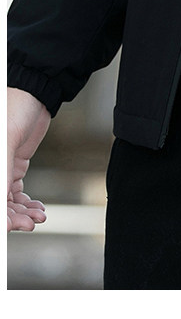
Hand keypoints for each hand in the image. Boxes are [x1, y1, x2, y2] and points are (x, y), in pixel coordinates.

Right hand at [7, 87, 50, 230]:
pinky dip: (27, 203)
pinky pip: (16, 193)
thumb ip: (2, 177)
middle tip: (29, 224)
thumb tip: (2, 208)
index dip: (0, 216)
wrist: (35, 90)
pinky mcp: (14, 165)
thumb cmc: (14, 108)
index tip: (9, 228)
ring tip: (38, 218)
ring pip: (7, 202)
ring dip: (21, 213)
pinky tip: (38, 210)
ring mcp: (0, 168)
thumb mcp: (6, 143)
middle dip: (11, 218)